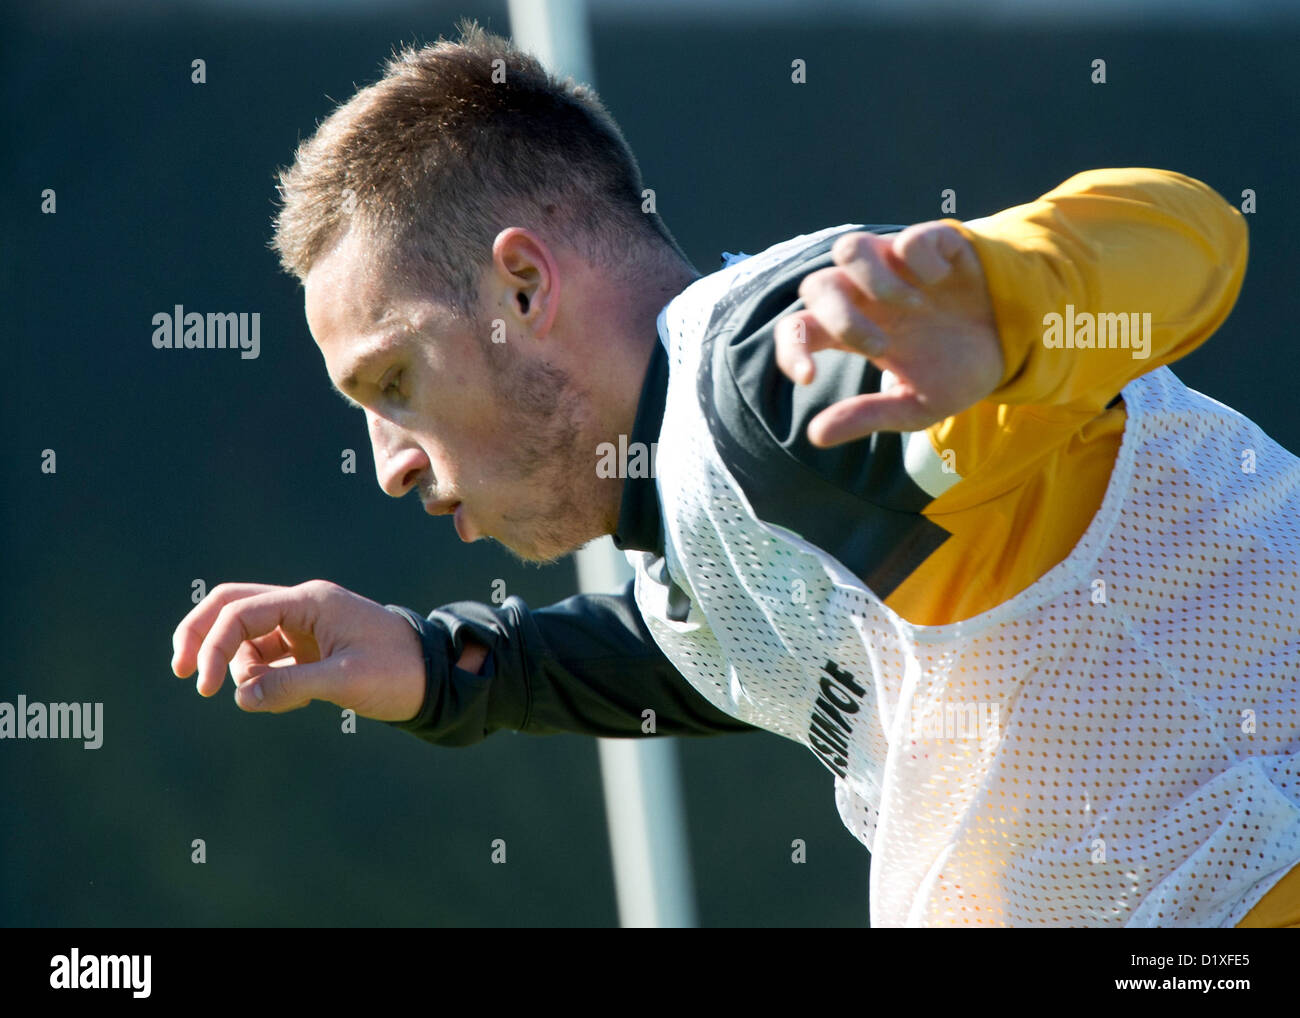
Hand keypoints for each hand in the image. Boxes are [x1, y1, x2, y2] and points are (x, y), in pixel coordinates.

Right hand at [170, 580, 425, 720]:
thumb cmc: (397, 672)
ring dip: (244, 668)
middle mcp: (302, 606)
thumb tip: (239, 696)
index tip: (203, 687)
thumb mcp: (345, 681)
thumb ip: (290, 686)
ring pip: (248, 637)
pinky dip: (266, 679)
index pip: (242, 612)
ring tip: (286, 698)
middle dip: (203, 636)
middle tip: (182, 673)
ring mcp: (304, 626)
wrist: (434, 677)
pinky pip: (268, 658)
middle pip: (233, 607)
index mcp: (310, 602)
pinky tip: (297, 698)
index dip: (213, 646)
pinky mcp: (309, 647)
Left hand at [774, 222, 1003, 446]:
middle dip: (841, 319)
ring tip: (914, 307)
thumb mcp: (913, 406)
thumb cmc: (955, 371)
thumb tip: (814, 436)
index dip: (791, 349)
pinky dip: (921, 261)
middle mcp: (864, 293)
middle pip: (815, 285)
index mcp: (852, 330)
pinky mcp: (933, 244)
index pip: (799, 327)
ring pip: (848, 248)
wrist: (1015, 344)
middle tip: (881, 348)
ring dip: (874, 282)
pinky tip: (942, 281)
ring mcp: (896, 265)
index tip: (807, 377)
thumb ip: (866, 416)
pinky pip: (908, 239)